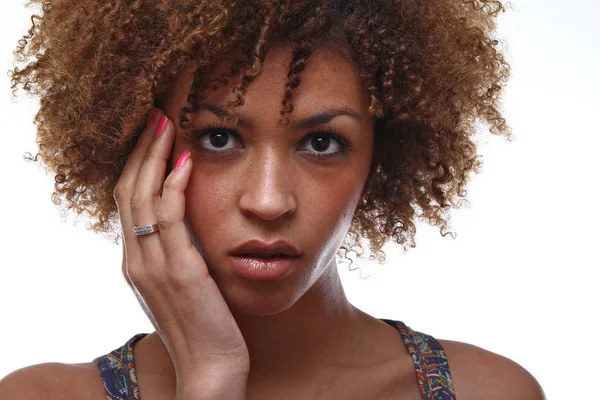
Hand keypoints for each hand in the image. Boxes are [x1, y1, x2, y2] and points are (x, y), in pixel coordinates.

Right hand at [112, 108, 249, 384]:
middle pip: (129, 190)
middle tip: (156, 114)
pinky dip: (175, 185)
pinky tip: (187, 160)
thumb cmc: (203, 324)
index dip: (138, 164)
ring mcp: (153, 265)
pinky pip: (170, 218)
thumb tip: (189, 223)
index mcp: (136, 261)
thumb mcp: (184, 283)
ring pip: (143, 197)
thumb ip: (178, 253)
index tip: (152, 134)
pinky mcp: (178, 271)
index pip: (128, 201)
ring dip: (155, 156)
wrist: (210, 367)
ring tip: (167, 122)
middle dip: (142, 149)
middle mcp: (136, 259)